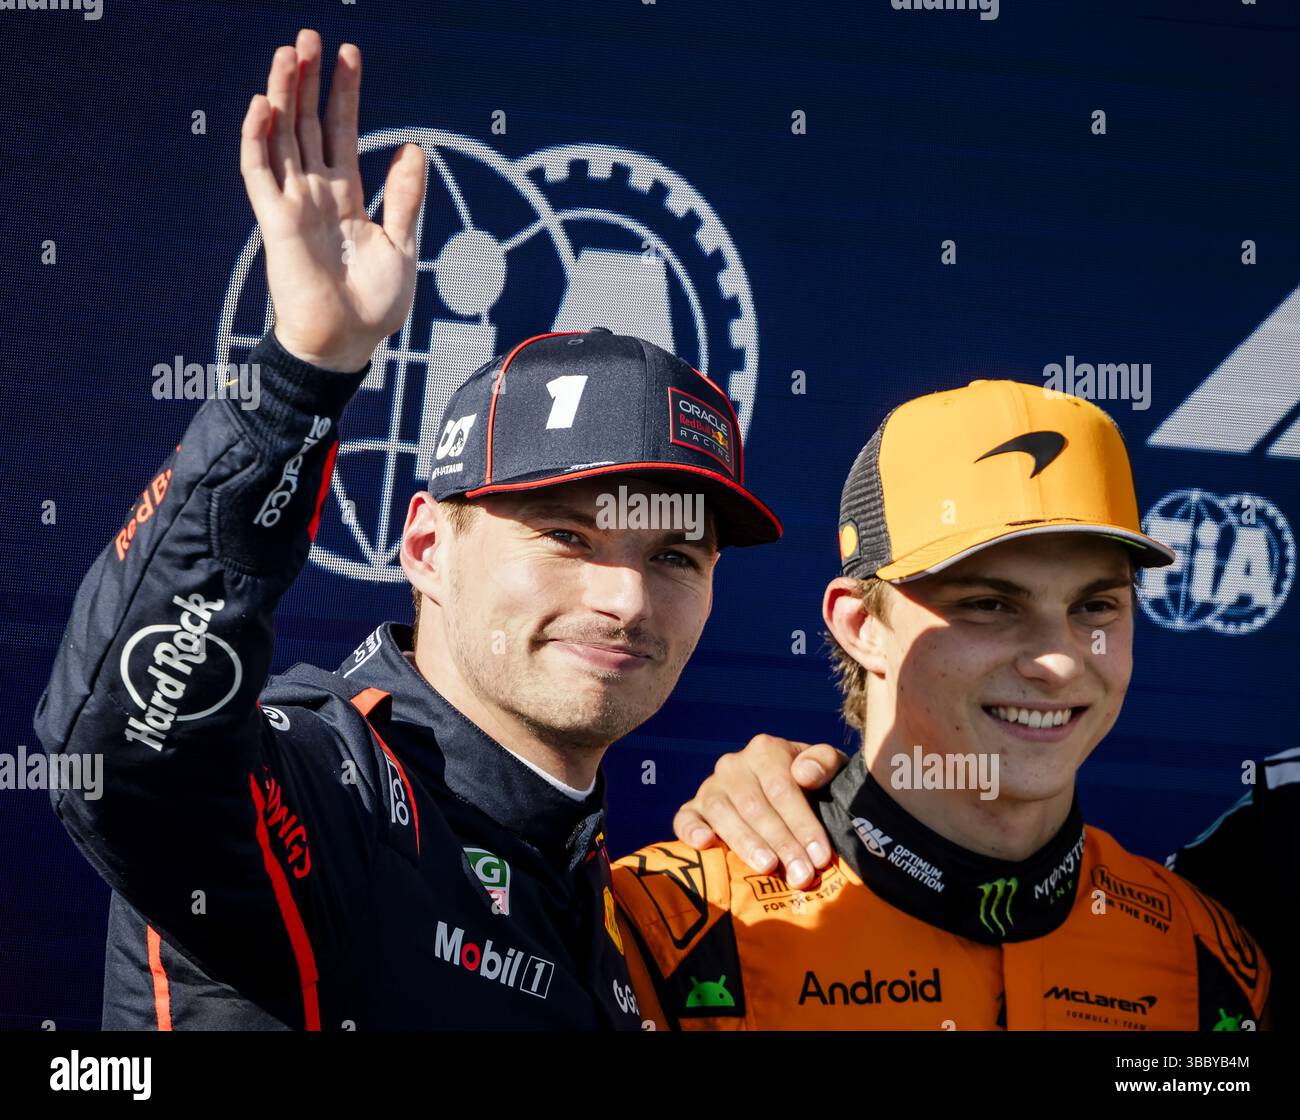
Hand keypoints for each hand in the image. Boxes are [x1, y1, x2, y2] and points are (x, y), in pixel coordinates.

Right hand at [239, 30, 425, 371]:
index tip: (349, 55)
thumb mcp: (402, 244)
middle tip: (310, 37)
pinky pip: (259, 172)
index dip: (345, 94)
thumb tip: (414, 148)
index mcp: (345, 197)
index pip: (342, 132)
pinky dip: (257, 138)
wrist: (347, 342)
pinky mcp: (276, 222)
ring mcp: (292, 205)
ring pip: (281, 137)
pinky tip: (263, 104)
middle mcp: (315, 194)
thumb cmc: (373, 305)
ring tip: (289, 53)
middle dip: (308, 81)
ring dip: (282, 95)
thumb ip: (405, 198)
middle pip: (307, 124)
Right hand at [672, 734, 848, 888]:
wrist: (787, 790)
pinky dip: (690, 830)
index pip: (783, 788)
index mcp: (765, 750)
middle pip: (755, 805)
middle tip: (801, 875)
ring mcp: (710, 786)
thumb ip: (825, 762)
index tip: (820, 856)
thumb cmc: (813, 784)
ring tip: (767, 867)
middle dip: (781, 843)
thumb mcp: (829, 769)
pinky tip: (705, 844)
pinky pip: (684, 817)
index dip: (803, 824)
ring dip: (745, 842)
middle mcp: (733, 765)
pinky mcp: (692, 808)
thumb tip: (805, 773)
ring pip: (722, 813)